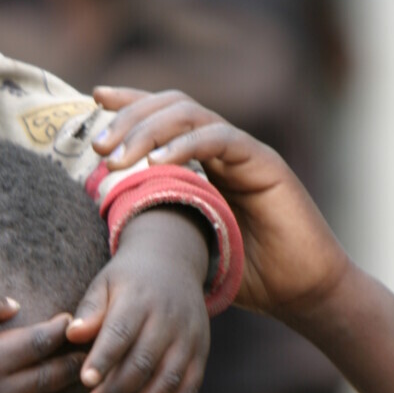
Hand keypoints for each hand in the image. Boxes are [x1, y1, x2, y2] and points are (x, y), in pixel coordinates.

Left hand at [67, 208, 210, 392]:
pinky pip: (189, 389)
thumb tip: (72, 335)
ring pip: (169, 380)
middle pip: (144, 361)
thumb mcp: (106, 284)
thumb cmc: (129, 281)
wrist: (174, 263)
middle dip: (117, 390)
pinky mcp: (201, 354)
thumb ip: (90, 311)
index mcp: (140, 300)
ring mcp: (189, 338)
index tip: (86, 381)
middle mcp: (169, 320)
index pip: (121, 332)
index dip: (104, 358)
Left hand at [92, 88, 348, 321]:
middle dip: (129, 117)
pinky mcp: (264, 163)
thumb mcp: (189, 248)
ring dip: (148, 130)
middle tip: (97, 145)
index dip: (129, 103)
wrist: (301, 292)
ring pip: (191, 114)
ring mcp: (244, 151)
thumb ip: (159, 226)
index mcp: (204, 160)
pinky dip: (186, 144)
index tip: (92, 100)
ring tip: (117, 158)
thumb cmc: (249, 275)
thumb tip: (109, 225)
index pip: (162, 116)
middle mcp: (223, 147)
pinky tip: (158, 162)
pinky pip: (220, 138)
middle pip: (171, 105)